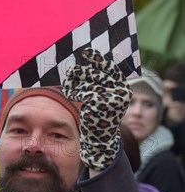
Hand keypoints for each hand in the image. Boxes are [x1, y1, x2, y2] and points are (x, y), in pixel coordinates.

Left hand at [62, 48, 132, 170]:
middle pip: (97, 73)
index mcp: (123, 88)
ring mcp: (111, 97)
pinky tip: (69, 94)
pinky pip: (82, 91)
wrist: (99, 139)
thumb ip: (101, 83)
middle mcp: (121, 91)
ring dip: (75, 83)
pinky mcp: (99, 102)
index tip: (87, 52)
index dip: (99, 59)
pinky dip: (73, 92)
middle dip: (81, 71)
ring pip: (88, 82)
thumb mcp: (103, 97)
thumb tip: (88, 63)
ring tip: (69, 86)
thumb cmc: (99, 116)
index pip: (111, 68)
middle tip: (71, 71)